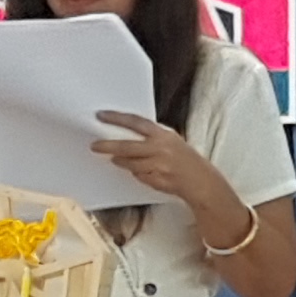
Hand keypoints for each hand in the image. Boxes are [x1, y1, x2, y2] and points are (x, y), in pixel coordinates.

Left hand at [91, 109, 226, 214]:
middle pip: (127, 146)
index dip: (117, 118)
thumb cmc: (184, 159)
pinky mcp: (156, 179)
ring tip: (117, 160)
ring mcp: (158, 165)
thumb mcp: (171, 140)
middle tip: (94, 145)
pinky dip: (138, 174)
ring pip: (130, 164)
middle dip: (108, 146)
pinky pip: (139, 176)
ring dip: (121, 162)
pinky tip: (145, 172)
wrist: (201, 181)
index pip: (135, 122)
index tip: (101, 115)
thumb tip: (126, 132)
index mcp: (163, 135)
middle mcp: (160, 148)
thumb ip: (152, 136)